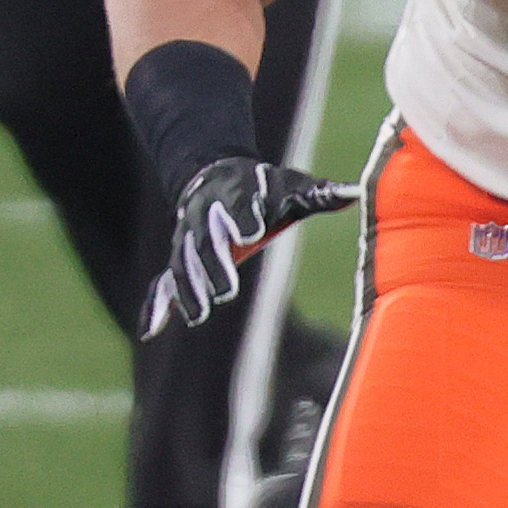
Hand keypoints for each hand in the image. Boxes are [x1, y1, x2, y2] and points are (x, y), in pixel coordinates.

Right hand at [142, 156, 358, 337]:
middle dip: (213, 265)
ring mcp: (188, 239)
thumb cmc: (264, 187)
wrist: (215, 175)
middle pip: (206, 242)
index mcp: (236, 195)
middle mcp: (205, 217)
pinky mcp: (179, 258)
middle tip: (225, 292)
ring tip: (197, 316)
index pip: (239, 208)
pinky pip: (162, 283)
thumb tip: (355, 194)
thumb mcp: (293, 186)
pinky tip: (151, 332)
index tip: (249, 234)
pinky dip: (156, 305)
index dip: (242, 218)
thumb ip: (321, 194)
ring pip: (182, 265)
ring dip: (188, 290)